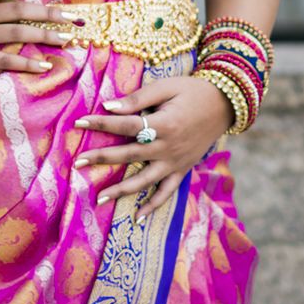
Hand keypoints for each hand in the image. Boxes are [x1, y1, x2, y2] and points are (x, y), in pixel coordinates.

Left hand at [70, 75, 235, 219]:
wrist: (226, 104)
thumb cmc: (192, 91)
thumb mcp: (166, 87)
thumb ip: (138, 97)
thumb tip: (109, 106)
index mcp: (163, 124)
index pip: (125, 125)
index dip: (101, 123)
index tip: (79, 122)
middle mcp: (168, 147)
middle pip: (129, 155)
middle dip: (102, 159)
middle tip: (77, 164)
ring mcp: (176, 162)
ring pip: (145, 181)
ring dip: (121, 190)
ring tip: (99, 198)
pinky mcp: (182, 170)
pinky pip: (167, 192)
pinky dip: (153, 205)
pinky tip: (137, 217)